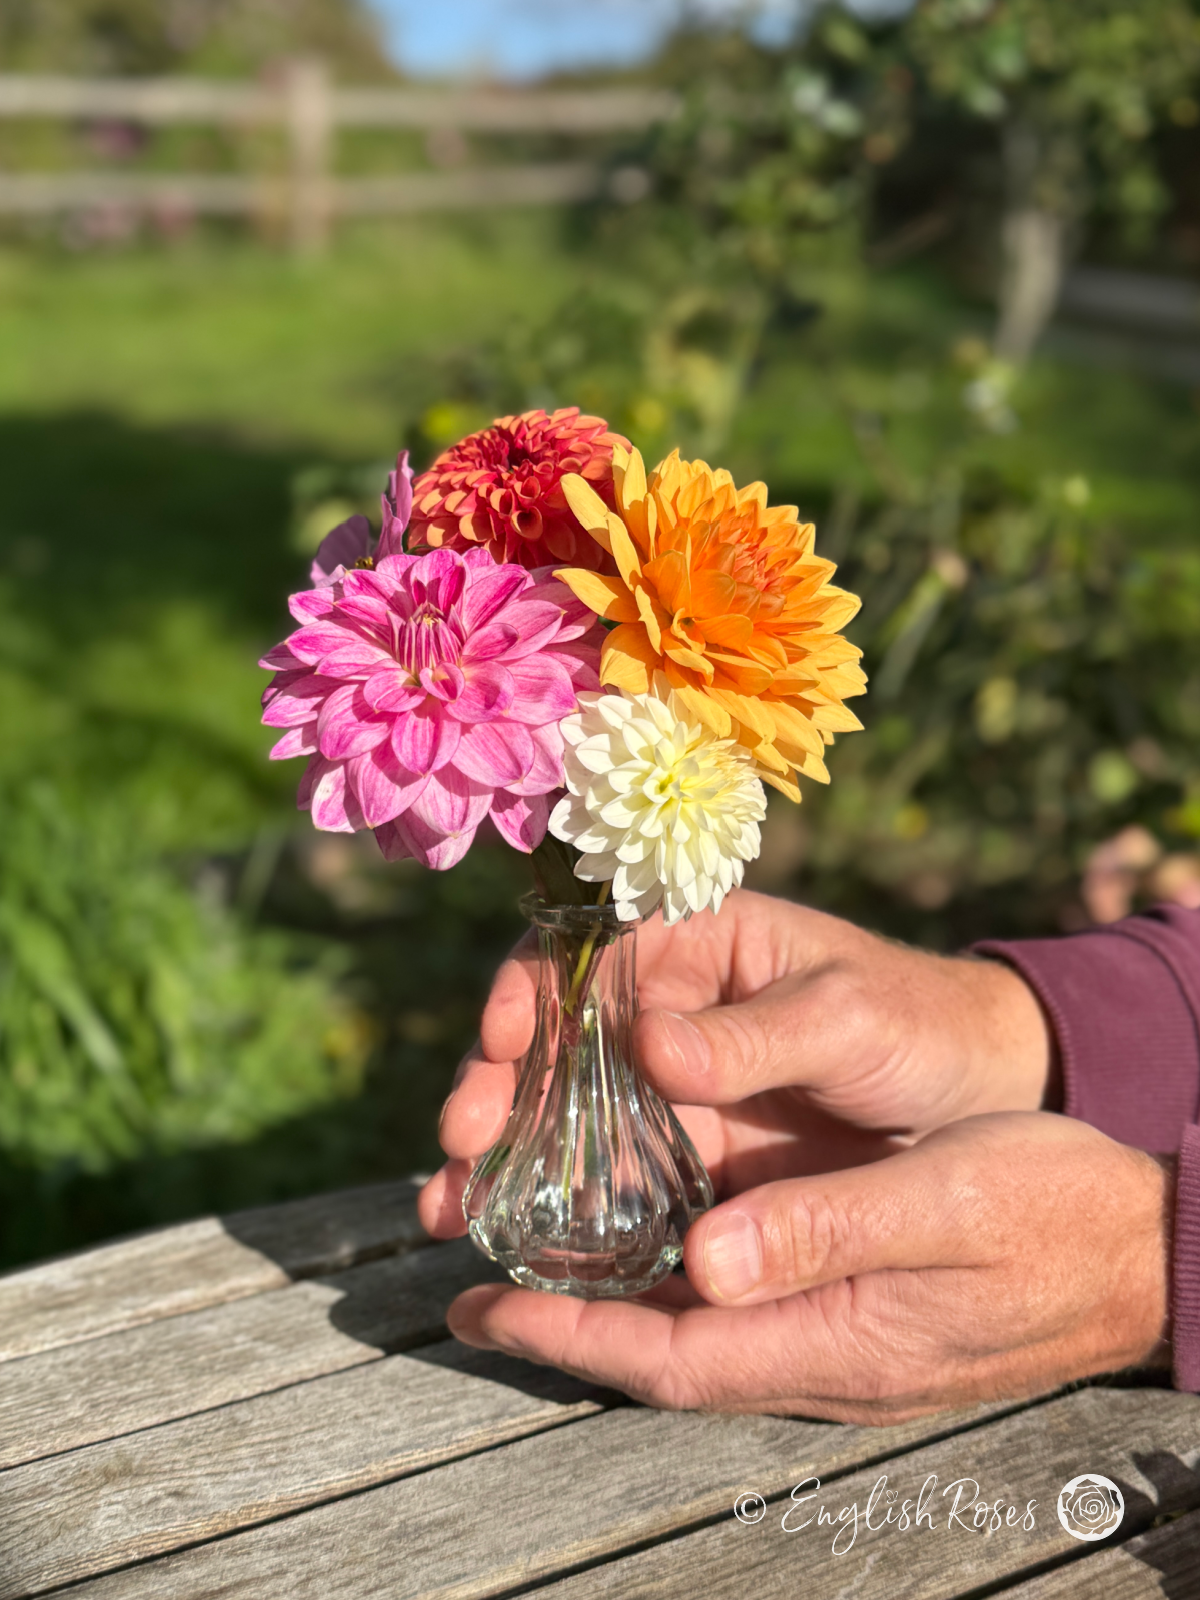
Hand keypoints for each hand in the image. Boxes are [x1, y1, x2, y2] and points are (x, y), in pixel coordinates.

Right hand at [418, 890, 1051, 1235]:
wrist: (987, 1098)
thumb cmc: (920, 1025)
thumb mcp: (849, 1018)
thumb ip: (756, 1034)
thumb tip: (651, 1047)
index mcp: (700, 943)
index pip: (588, 951)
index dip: (530, 990)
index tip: (500, 1042)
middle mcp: (668, 1010)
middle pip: (555, 1039)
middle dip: (494, 1087)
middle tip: (459, 1144)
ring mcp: (672, 1089)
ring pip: (566, 1114)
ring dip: (504, 1156)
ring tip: (451, 1209)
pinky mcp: (688, 1157)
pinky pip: (611, 1177)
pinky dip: (560, 1207)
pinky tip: (516, 1246)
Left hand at [446, 1113, 1172, 1422]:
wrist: (1138, 1240)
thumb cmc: (1050, 1212)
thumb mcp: (944, 1204)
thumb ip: (827, 1232)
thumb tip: (706, 1262)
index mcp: (829, 1338)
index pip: (667, 1354)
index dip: (565, 1333)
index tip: (477, 1304)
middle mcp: (812, 1343)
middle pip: (660, 1338)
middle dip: (561, 1307)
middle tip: (473, 1261)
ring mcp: (830, 1322)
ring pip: (690, 1310)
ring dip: (607, 1276)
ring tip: (528, 1228)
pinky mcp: (846, 1288)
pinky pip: (735, 1281)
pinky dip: (672, 1253)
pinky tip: (644, 1209)